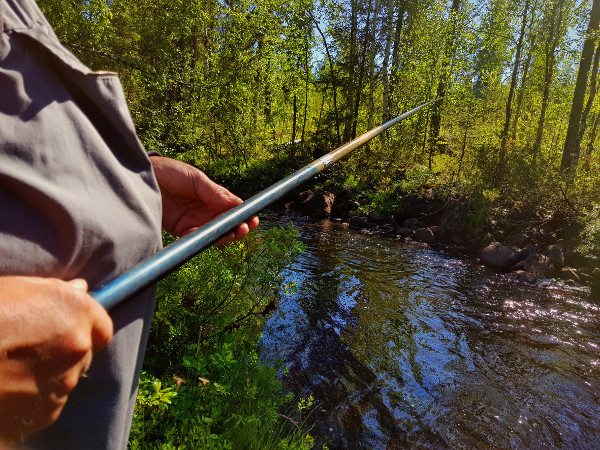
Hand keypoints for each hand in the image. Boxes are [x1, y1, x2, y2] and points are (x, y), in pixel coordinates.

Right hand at [0, 276, 112, 443]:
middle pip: (84, 354)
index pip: (101, 326)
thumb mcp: (13, 288)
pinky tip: (6, 389)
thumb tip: (80, 288)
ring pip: (65, 380)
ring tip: (10, 370)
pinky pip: (48, 404)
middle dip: (64, 352)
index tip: (65, 330)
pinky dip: (32, 399)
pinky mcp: (46, 413)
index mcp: (76, 311)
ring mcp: (64, 383)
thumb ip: (53, 290)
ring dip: (47, 376)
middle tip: (28, 351)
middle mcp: (78, 347)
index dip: (83, 328)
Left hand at [150, 156, 258, 242]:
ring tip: (232, 234)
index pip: (233, 208)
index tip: (253, 219)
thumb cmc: (169, 172)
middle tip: (244, 228)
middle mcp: (206, 210)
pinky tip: (208, 237)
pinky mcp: (181, 230)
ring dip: (225, 236)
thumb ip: (214, 192)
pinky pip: (195, 239)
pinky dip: (203, 240)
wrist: (142, 178)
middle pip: (227, 223)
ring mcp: (195, 221)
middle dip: (238, 227)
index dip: (244, 215)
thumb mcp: (195, 178)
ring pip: (215, 233)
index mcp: (213, 196)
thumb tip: (237, 203)